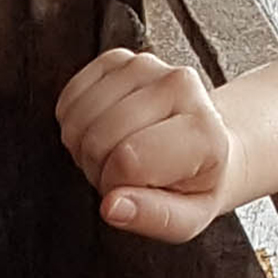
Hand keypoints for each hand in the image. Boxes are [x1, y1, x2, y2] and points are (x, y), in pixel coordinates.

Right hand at [55, 49, 241, 244]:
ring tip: (116, 156)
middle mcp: (180, 85)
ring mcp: (147, 65)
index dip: (117, 187)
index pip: (128, 161)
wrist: (206, 145)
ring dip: (85, 148)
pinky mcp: (119, 59)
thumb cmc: (195, 184)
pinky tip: (102, 133)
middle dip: (100, 170)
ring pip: (79, 119)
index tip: (137, 191)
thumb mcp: (187, 218)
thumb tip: (112, 206)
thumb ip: (153, 217)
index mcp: (204, 131)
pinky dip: (75, 124)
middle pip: (98, 139)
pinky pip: (70, 98)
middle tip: (125, 177)